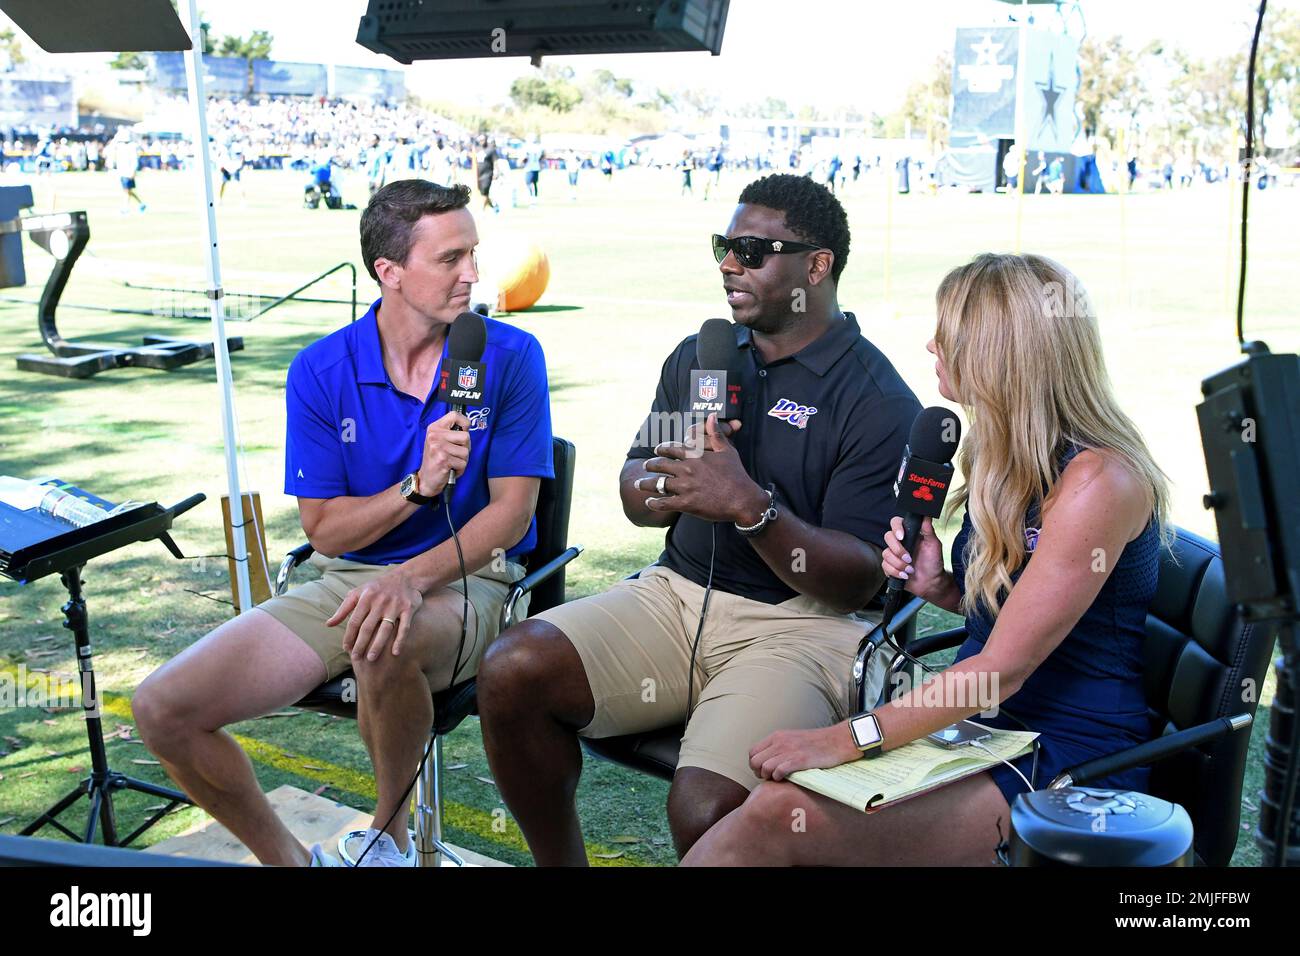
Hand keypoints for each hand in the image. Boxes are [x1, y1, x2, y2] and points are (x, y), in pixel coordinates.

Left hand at [326, 568, 423, 662]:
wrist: (405, 577)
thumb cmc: (377, 588)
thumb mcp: (358, 593)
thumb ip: (343, 609)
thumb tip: (328, 625)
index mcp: (365, 597)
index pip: (354, 621)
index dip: (349, 636)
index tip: (346, 649)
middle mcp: (380, 601)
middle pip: (368, 627)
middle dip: (360, 644)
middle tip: (356, 658)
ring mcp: (395, 605)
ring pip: (385, 629)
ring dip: (377, 645)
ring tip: (371, 659)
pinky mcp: (408, 609)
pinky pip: (404, 627)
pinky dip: (400, 640)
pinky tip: (395, 653)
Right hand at [416, 410, 470, 497]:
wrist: (426, 478)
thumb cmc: (436, 459)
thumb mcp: (439, 440)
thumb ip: (451, 432)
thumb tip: (467, 426)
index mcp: (435, 428)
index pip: (454, 415)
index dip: (465, 423)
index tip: (464, 430)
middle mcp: (435, 436)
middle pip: (466, 436)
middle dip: (465, 447)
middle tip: (455, 453)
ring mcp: (438, 448)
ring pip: (466, 451)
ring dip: (462, 460)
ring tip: (452, 462)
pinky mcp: (443, 460)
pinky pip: (463, 463)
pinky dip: (460, 469)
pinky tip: (450, 469)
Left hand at [635, 413, 760, 523]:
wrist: (743, 499)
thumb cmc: (736, 474)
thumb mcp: (727, 450)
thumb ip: (716, 433)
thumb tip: (712, 415)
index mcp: (695, 455)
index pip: (672, 449)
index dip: (662, 449)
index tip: (657, 450)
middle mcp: (687, 469)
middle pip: (661, 465)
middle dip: (651, 465)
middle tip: (646, 466)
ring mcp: (685, 487)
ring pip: (658, 483)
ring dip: (646, 484)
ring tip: (639, 484)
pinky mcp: (686, 504)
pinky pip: (664, 503)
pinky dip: (653, 502)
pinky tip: (648, 502)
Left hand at [749, 723, 860, 781]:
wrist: (837, 740)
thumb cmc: (817, 742)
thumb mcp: (793, 738)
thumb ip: (779, 746)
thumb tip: (767, 761)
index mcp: (777, 736)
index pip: (752, 752)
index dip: (755, 765)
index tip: (763, 771)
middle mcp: (780, 742)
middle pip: (755, 761)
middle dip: (759, 772)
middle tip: (768, 777)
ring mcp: (789, 750)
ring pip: (764, 767)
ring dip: (768, 776)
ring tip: (777, 778)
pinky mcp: (799, 760)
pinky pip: (778, 771)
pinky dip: (778, 777)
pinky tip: (784, 778)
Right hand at [881, 515, 945, 599]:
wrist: (931, 582)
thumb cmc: (933, 562)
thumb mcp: (933, 544)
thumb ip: (928, 529)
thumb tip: (925, 514)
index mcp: (909, 534)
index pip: (896, 523)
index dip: (896, 528)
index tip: (902, 537)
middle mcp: (899, 543)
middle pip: (887, 537)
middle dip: (898, 550)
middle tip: (909, 558)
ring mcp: (893, 555)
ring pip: (886, 554)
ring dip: (899, 564)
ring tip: (910, 569)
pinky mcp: (889, 566)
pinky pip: (885, 566)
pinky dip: (895, 572)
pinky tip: (905, 575)